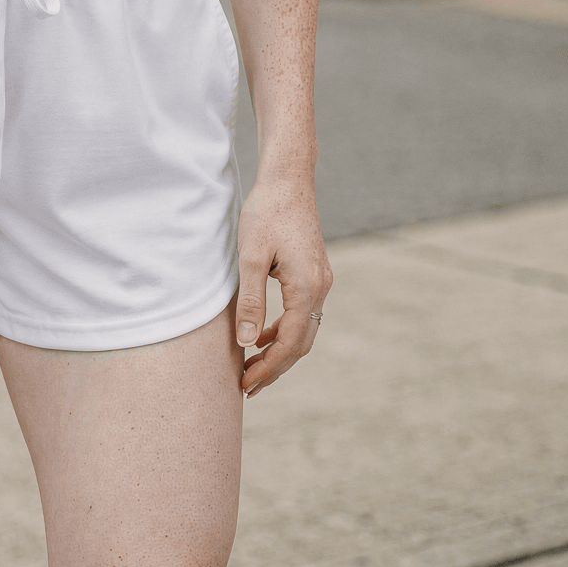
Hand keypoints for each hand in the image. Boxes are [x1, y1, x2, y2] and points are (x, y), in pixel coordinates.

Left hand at [234, 173, 331, 397]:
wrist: (288, 179)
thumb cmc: (266, 212)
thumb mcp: (250, 256)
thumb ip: (251, 301)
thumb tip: (248, 343)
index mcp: (307, 287)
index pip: (290, 343)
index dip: (269, 368)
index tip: (246, 385)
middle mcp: (321, 288)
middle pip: (301, 343)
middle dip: (275, 367)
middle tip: (247, 387)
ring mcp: (321, 280)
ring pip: (305, 330)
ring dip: (280, 351)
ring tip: (252, 368)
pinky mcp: (315, 272)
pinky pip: (304, 313)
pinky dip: (285, 330)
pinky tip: (264, 335)